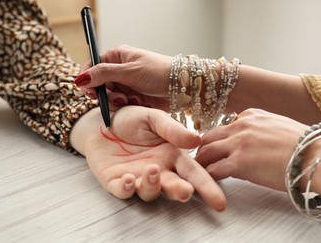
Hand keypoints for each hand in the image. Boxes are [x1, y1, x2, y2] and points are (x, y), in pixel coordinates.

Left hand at [70, 106, 225, 210]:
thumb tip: (197, 140)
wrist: (100, 120)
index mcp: (171, 155)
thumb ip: (173, 129)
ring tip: (152, 170)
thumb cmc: (130, 119)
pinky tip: (128, 178)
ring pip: (150, 192)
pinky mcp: (116, 182)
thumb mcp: (153, 118)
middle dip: (181, 192)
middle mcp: (158, 170)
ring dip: (153, 185)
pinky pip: (123, 192)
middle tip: (185, 192)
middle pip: (174, 186)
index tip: (220, 202)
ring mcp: (137, 178)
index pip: (193, 173)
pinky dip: (127, 189)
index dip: (207, 187)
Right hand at [76, 44, 172, 110]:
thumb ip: (103, 74)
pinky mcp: (133, 97)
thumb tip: (80, 78)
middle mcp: (119, 70)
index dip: (88, 79)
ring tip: (130, 100)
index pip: (92, 66)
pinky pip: (120, 104)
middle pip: (99, 84)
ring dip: (117, 101)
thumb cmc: (158, 72)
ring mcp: (126, 84)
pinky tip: (137, 103)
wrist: (181, 86)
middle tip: (116, 99)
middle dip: (105, 94)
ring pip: (109, 96)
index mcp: (117, 57)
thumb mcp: (129, 71)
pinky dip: (126, 106)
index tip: (90, 91)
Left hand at [195, 108, 307, 190]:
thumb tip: (253, 142)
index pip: (224, 127)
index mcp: (250, 115)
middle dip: (203, 149)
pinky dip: (207, 177)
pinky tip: (208, 183)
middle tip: (201, 161)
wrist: (316, 156)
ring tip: (199, 173)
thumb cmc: (305, 145)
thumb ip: (260, 130)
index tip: (216, 150)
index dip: (218, 141)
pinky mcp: (239, 162)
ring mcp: (238, 143)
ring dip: (201, 163)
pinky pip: (213, 170)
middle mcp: (240, 125)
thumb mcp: (278, 126)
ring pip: (206, 152)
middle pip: (209, 137)